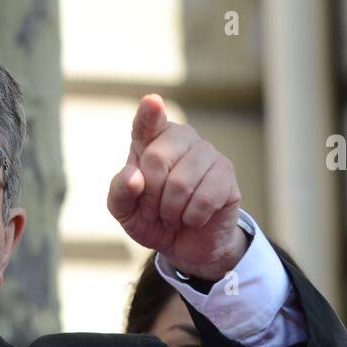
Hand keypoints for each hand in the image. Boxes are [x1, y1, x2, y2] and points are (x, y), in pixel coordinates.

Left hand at [107, 94, 246, 280]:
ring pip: (181, 183)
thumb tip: (134, 177)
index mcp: (150, 140)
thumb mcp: (124, 210)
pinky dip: (191, 218)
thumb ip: (120, 192)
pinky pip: (203, 199)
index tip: (152, 102)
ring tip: (173, 213)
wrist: (185, 244)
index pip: (147, 122)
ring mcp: (207, 153)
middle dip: (151, 195)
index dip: (149, 113)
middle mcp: (181, 138)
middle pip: (157, 158)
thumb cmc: (151, 218)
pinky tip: (193, 217)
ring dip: (171, 210)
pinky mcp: (226, 173)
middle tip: (155, 208)